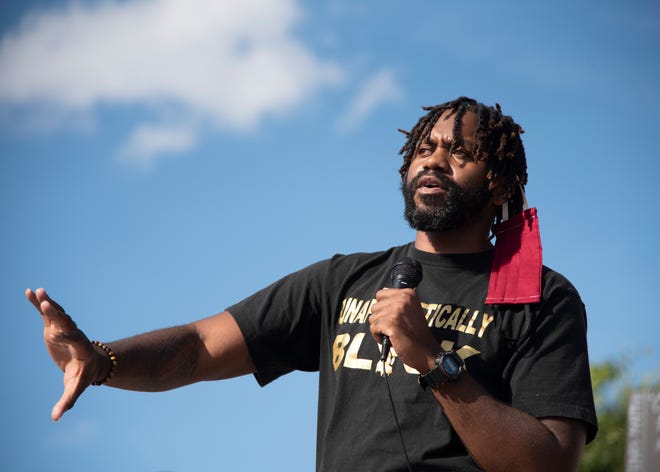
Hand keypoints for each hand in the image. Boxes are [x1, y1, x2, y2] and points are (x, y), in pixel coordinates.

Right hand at [25, 288, 105, 420]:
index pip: (75, 340)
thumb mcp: (77, 388)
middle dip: (57, 315)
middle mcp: (74, 335)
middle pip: (67, 323)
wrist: (92, 362)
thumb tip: (56, 418)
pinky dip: (38, 303)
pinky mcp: (54, 326)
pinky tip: (28, 292)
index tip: (56, 333)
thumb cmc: (84, 376)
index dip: (67, 336)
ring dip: (49, 303)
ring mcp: (64, 328)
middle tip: (47, 304)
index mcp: (81, 349)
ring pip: (58, 314)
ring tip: (38, 292)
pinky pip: (46, 313)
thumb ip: (68, 401)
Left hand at [369, 287, 438, 372]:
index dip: (383, 308)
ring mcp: (397, 310)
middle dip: (381, 320)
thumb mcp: (411, 310)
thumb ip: (397, 300)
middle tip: (395, 328)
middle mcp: (403, 298)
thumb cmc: (417, 334)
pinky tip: (391, 339)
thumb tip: (383, 290)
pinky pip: (373, 328)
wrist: (426, 351)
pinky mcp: (391, 322)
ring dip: (380, 329)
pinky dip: (378, 337)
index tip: (394, 318)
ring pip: (373, 318)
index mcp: (408, 293)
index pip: (380, 294)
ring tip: (394, 333)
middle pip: (375, 307)